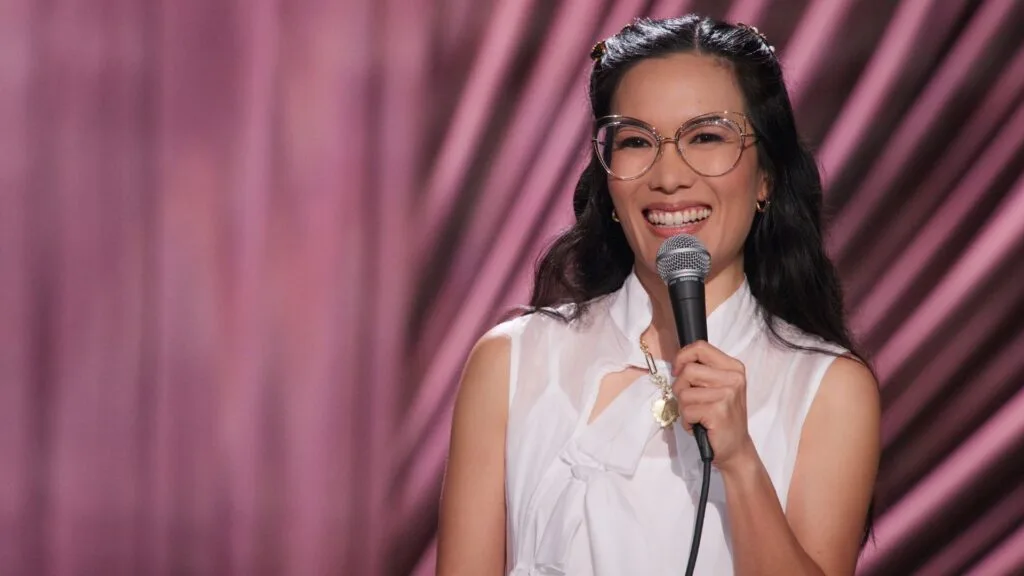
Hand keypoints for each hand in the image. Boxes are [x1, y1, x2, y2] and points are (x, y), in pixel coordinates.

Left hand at [671, 340, 756, 471]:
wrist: (736, 448)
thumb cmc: (722, 417)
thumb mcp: (718, 387)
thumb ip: (703, 372)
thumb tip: (678, 363)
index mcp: (733, 367)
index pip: (700, 347)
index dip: (682, 357)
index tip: (677, 371)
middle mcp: (733, 378)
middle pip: (688, 370)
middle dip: (680, 388)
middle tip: (690, 402)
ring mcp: (726, 394)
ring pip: (684, 392)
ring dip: (684, 407)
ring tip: (697, 416)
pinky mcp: (717, 411)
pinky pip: (686, 410)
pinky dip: (686, 421)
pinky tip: (699, 425)